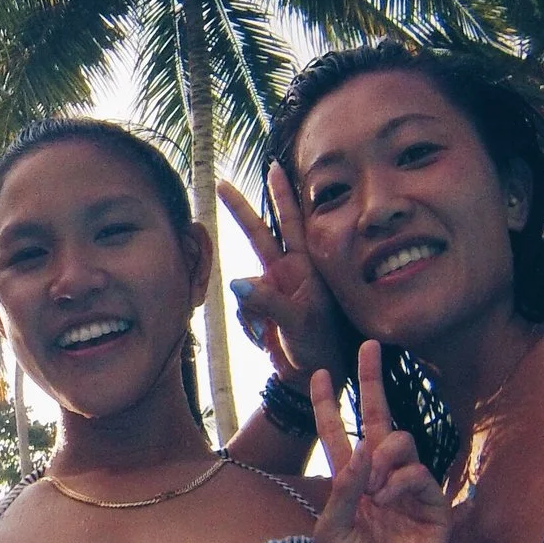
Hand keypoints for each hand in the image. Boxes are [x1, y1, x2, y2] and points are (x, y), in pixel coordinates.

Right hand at [219, 167, 350, 388]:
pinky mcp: (262, 309)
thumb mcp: (298, 323)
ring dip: (249, 310)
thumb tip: (236, 281)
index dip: (281, 195)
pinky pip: (242, 307)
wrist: (315, 376)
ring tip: (268, 336)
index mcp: (305, 267)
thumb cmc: (320, 346)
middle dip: (241, 211)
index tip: (273, 166)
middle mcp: (287, 273)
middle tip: (223, 183)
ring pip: (244, 285)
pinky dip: (248, 324)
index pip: (291, 223)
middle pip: (259, 235)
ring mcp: (273, 290)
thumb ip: (269, 301)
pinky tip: (265, 341)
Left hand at [310, 340, 451, 542]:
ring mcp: (409, 497)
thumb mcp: (328, 536)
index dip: (327, 405)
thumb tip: (359, 452)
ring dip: (385, 454)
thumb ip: (341, 493)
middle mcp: (379, 485)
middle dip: (374, 385)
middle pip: (380, 425)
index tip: (317, 374)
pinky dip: (404, 480)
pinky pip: (422, 477)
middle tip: (370, 349)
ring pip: (403, 445)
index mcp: (349, 488)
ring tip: (375, 484)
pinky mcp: (434, 514)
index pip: (338, 436)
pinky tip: (390, 497)